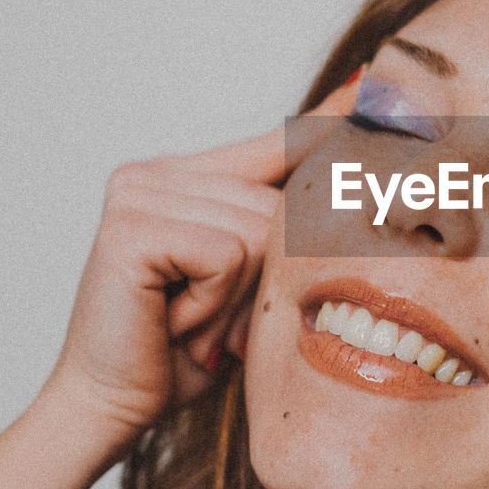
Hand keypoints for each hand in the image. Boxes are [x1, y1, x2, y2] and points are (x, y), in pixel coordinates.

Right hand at [40, 77, 362, 453]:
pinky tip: (175, 321)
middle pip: (278, 202)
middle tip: (212, 319)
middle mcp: (154, 172)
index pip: (276, 143)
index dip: (329, 124)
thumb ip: (282, 228)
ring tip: (193, 322)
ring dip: (237, 298)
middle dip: (264, 279)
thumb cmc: (185, 350)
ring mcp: (138, 193)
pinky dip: (214, 303)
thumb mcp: (249, 282)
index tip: (376, 81)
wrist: (113, 407)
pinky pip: (227, 254)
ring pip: (258, 230)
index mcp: (181, 176)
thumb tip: (353, 176)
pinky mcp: (130, 228)